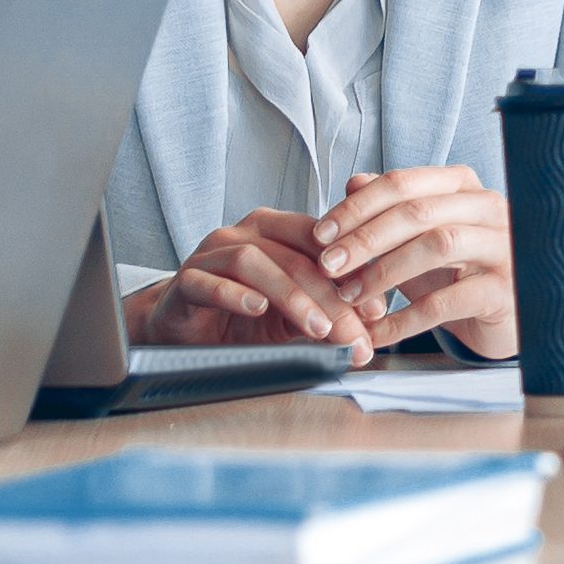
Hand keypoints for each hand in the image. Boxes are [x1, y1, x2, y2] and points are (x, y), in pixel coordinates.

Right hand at [125, 208, 376, 364]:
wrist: (183, 330)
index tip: (379, 311)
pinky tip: (257, 309)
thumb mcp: (292, 314)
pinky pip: (208, 282)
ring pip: (255, 262)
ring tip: (317, 328)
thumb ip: (325, 309)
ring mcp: (211, 253)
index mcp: (278, 230)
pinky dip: (235, 295)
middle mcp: (245, 234)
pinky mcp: (184, 280)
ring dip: (291, 297)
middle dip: (330, 298)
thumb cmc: (242, 318)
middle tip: (353, 334)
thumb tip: (371, 325)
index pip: (324, 242)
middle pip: (295, 256)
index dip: (355, 274)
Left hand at [311, 166, 520, 357]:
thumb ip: (388, 209)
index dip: (357, 207)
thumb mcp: (419, 237)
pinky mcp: (502, 291)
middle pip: (418, 212)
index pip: (403, 183)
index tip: (321, 233)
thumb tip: (354, 182)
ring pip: (437, 246)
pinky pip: (446, 302)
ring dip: (384, 272)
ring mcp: (502, 248)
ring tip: (350, 295)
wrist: (504, 314)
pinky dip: (403, 319)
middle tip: (327, 264)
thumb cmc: (458, 271)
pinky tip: (376, 331)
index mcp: (463, 187)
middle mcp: (489, 209)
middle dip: (365, 238)